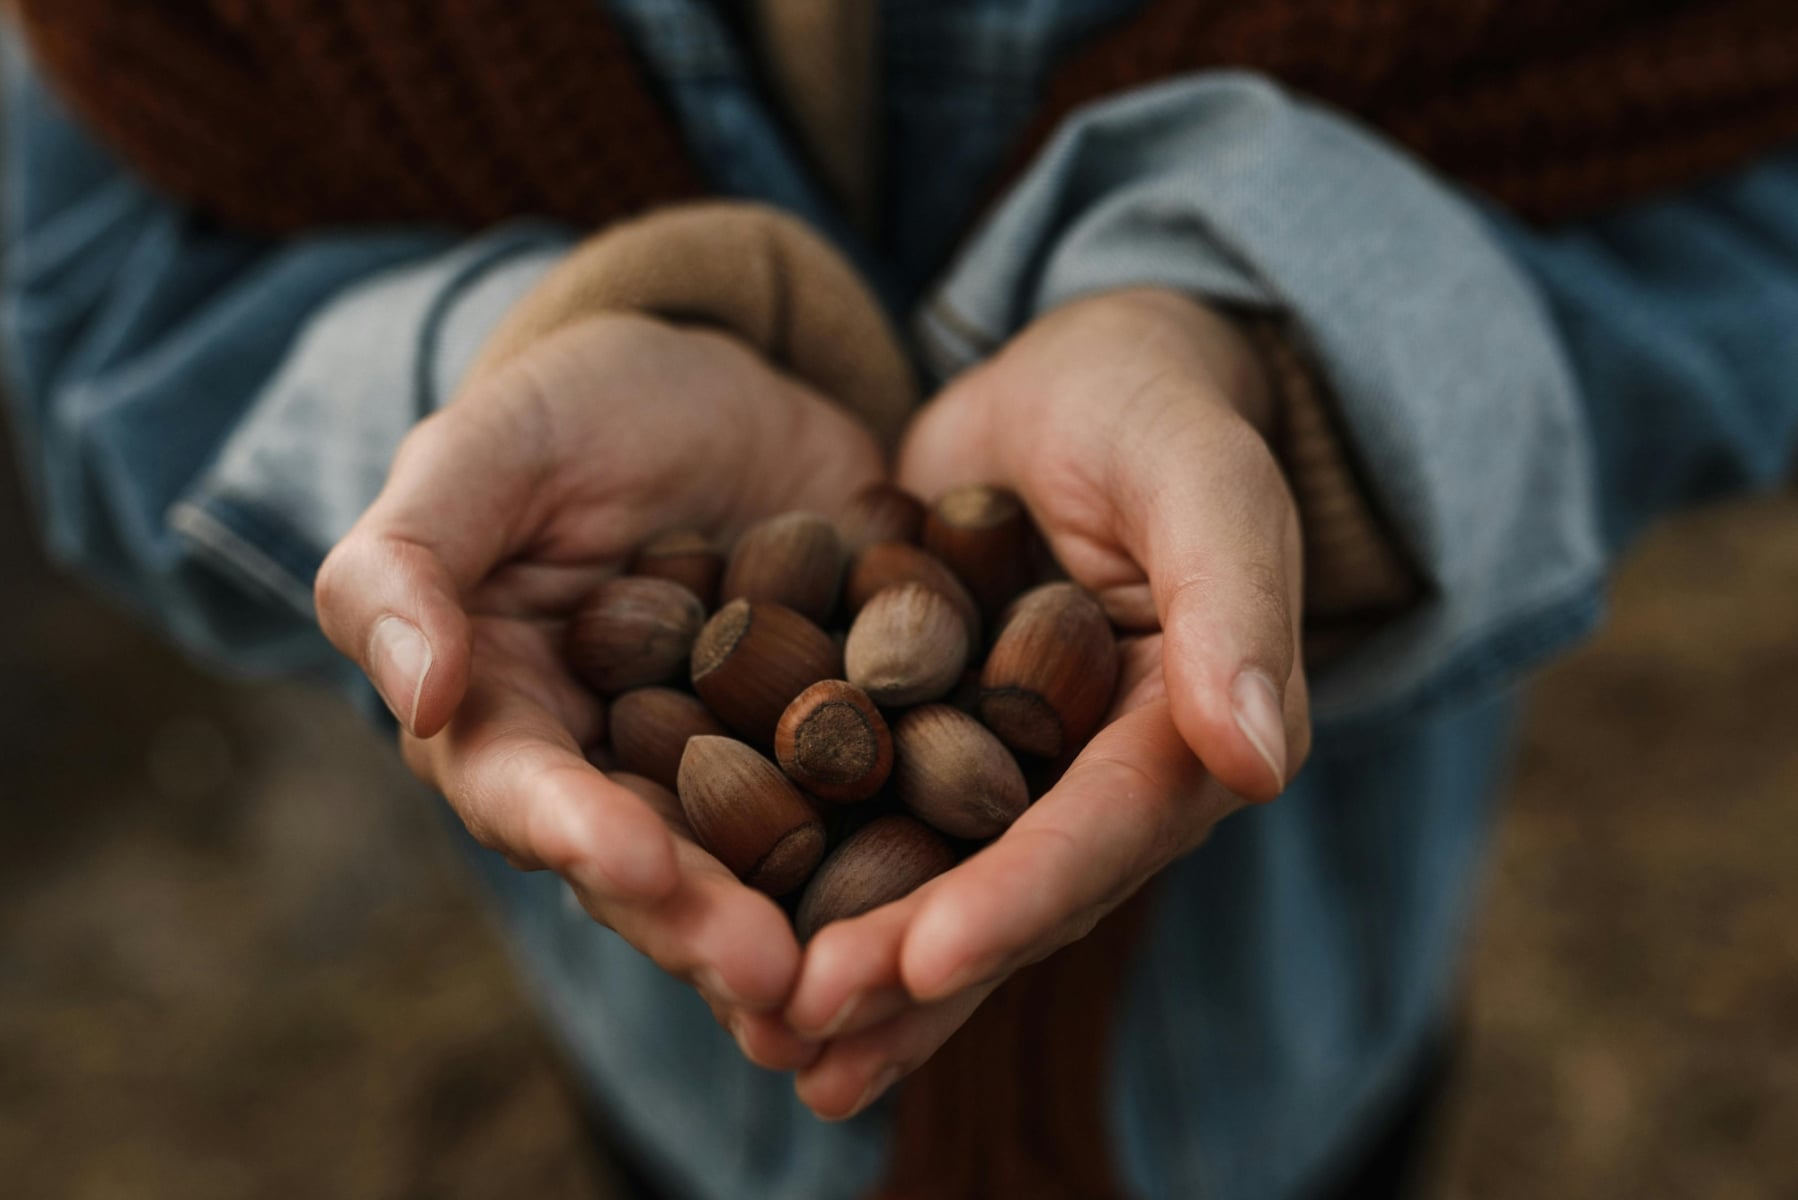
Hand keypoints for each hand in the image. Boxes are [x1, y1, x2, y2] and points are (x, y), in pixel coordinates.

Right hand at [315, 313, 882, 1067]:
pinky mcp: (837, 749)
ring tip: (857, 985)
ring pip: (761, 872)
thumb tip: (420, 697)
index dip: (576, 835)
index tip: (638, 865)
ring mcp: (735, 774)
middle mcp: (618, 777)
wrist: (730, 388)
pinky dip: (905, 864)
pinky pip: (871, 811)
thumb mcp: (484, 451)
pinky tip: (956, 907)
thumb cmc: (578, 409)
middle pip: (651, 870)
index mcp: (509, 720)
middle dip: (707, 927)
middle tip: (774, 979)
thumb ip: (408, 563)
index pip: (525, 793)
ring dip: (805, 935)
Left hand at [784, 288, 1311, 1116]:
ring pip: (930, 883)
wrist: (1079, 381)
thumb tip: (1259, 762)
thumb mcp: (1204, 480)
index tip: (925, 961)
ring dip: (854, 969)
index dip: (1017, 901)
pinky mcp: (925, 740)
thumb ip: (1234, 605)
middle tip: (803, 1029)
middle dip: (908, 971)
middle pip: (1005, 893)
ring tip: (763, 1037)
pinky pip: (866, 819)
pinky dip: (806, 879)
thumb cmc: (1156, 410)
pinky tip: (727, 937)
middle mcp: (1096, 785)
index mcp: (1186, 741)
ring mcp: (1007, 773)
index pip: (1101, 834)